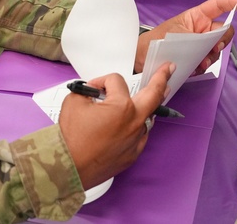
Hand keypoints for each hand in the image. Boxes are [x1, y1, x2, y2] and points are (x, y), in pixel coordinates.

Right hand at [59, 66, 171, 188]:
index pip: (116, 81)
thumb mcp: (74, 101)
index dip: (102, 81)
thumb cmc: (71, 137)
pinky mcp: (133, 154)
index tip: (93, 88)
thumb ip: (87, 91)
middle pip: (154, 95)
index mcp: (121, 107)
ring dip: (150, 104)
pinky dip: (138, 125)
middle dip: (162, 79)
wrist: (68, 167)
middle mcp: (134, 122)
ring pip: (148, 116)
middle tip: (168, 69)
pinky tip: (135, 122)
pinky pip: (140, 135)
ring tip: (160, 92)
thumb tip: (94, 93)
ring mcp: (136, 140)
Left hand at [136, 0, 236, 72]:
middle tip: (215, 48)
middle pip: (222, 31)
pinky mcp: (197, 57)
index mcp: (196, 17)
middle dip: (222, 40)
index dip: (231, 3)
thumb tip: (216, 41)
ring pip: (217, 48)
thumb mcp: (180, 35)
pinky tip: (195, 68)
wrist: (144, 58)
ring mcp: (200, 43)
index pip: (217, 6)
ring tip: (201, 63)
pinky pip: (208, 61)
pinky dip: (204, 65)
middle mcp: (201, 29)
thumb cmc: (157, 40)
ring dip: (212, 56)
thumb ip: (199, 37)